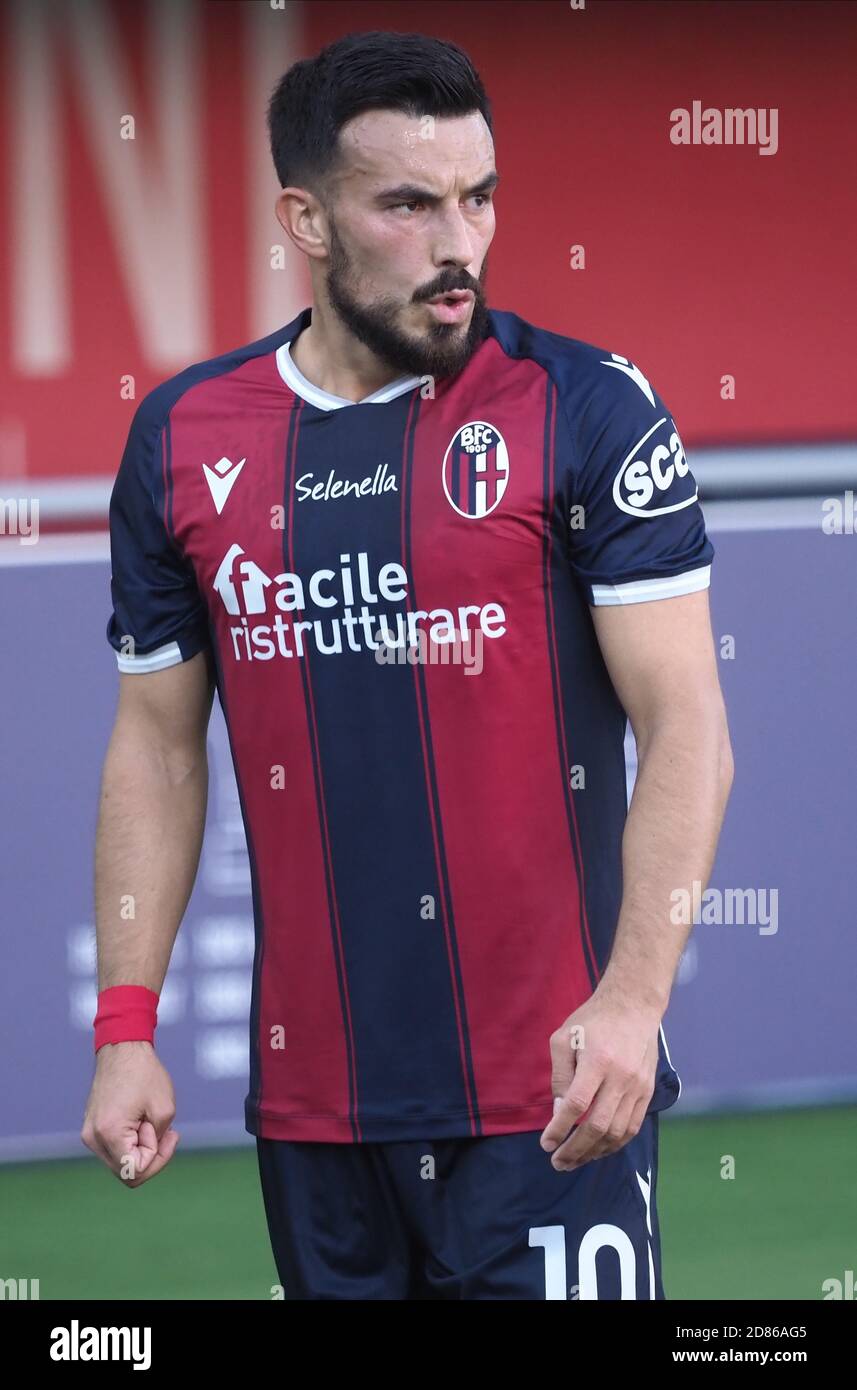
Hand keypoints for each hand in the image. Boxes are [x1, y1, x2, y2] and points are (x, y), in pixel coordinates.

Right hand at [81, 1041, 178, 1186]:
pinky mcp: (91, 1127)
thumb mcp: (165, 1110)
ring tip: (153, 1123)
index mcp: (109, 1134)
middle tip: (167, 1132)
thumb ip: (158, 1143)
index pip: (134, 1172)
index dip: (157, 1159)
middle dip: (151, 1157)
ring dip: (141, 1149)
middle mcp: (93, 1138)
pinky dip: (132, 1141)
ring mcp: (89, 1133)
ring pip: (120, 1162)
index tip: (167, 1133)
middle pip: (126, 1172)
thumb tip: (145, 1159)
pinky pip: (115, 1148)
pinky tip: (143, 1121)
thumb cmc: (145, 1074)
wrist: (122, 1047)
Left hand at [540, 983, 660, 1170]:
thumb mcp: (564, 1038)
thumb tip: (561, 1113)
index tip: (546, 1144)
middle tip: (557, 1162)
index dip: (560, 1129)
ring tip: (574, 1160)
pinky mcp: (648, 1092)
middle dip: (575, 1150)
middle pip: (599, 1126)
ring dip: (594, 1152)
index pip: (577, 1105)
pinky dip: (614, 1144)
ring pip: (618, 1132)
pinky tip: (598, 1149)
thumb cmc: (592, 1021)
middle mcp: (621, 1077)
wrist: (634, 1007)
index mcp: (597, 1061)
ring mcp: (638, 1087)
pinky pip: (632, 1127)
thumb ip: (560, 1076)